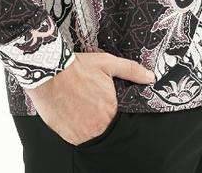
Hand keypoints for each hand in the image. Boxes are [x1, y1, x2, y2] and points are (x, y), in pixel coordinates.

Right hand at [27, 51, 154, 145]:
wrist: (50, 72)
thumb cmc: (78, 67)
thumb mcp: (107, 63)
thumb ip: (131, 71)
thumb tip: (150, 77)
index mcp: (110, 110)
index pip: (116, 117)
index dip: (109, 109)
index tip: (101, 101)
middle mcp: (98, 126)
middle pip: (103, 126)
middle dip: (98, 116)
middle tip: (88, 103)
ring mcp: (82, 133)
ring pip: (90, 133)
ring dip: (86, 124)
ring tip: (79, 107)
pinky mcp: (68, 136)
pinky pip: (76, 138)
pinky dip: (74, 128)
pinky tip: (71, 113)